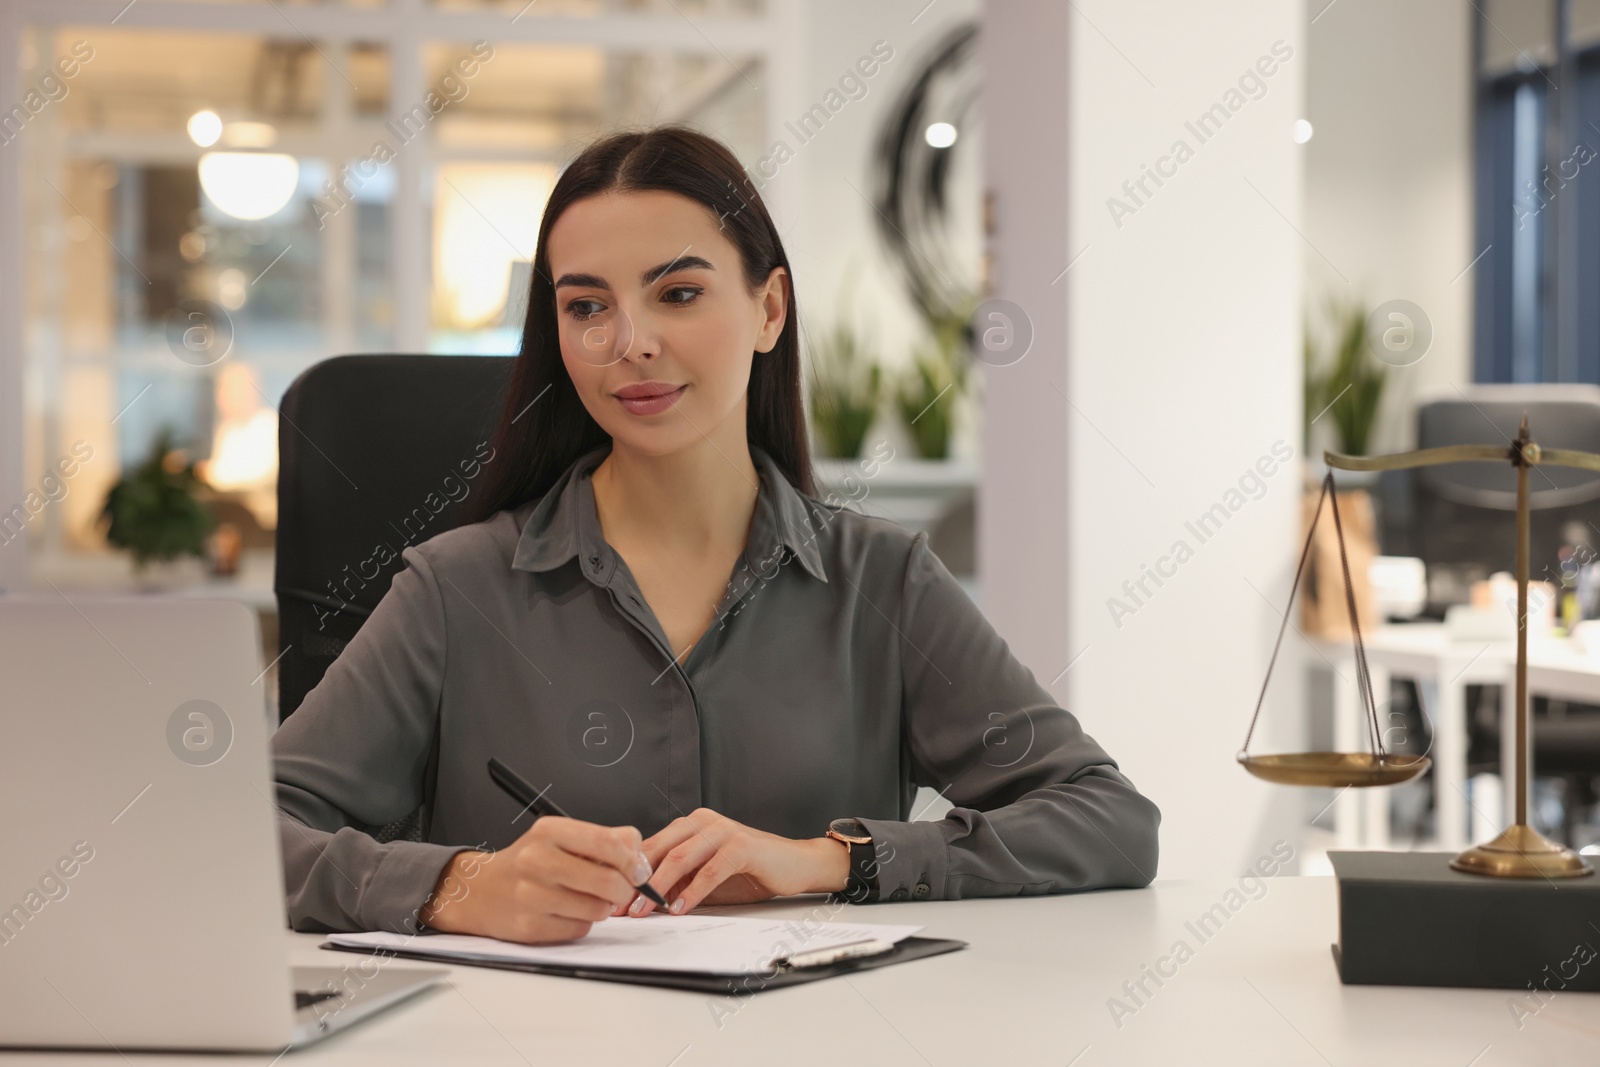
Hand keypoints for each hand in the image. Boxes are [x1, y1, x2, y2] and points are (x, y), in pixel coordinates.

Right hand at [419, 816, 653, 943]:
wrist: (482, 890)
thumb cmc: (530, 862)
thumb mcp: (562, 837)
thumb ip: (605, 839)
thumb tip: (640, 858)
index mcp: (549, 831)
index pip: (607, 842)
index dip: (632, 860)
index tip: (639, 871)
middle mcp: (537, 860)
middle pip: (607, 881)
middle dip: (623, 889)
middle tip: (620, 890)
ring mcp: (531, 895)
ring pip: (596, 909)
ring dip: (602, 908)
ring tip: (588, 899)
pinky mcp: (529, 926)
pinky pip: (579, 929)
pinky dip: (582, 923)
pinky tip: (567, 912)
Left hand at [617, 807, 850, 917]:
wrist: (794, 865)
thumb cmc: (749, 871)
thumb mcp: (705, 877)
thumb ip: (677, 882)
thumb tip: (640, 902)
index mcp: (691, 824)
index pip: (651, 846)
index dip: (629, 873)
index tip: (612, 898)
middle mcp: (703, 821)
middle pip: (659, 850)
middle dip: (636, 882)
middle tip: (620, 908)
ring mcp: (723, 830)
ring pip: (680, 858)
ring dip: (658, 889)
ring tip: (643, 911)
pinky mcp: (742, 845)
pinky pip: (710, 870)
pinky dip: (692, 892)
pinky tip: (680, 909)